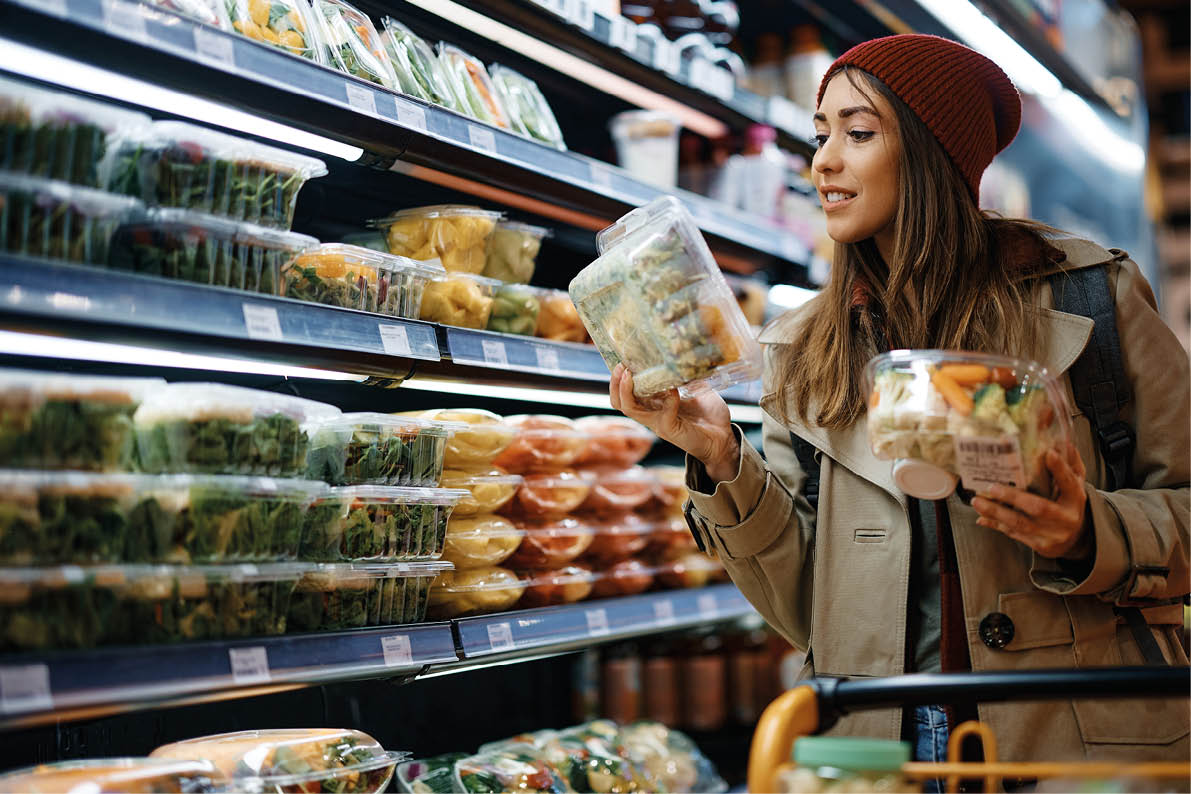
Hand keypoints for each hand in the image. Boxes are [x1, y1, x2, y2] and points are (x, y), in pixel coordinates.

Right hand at [609, 364, 738, 481]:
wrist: (723, 439)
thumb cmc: (708, 415)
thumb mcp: (695, 388)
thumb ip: (686, 375)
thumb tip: (685, 354)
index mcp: (653, 404)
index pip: (625, 393)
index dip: (619, 379)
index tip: (623, 359)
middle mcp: (651, 414)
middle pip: (619, 402)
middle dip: (615, 383)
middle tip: (621, 366)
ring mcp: (658, 423)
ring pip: (630, 409)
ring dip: (626, 391)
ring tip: (629, 374)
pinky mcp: (670, 429)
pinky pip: (662, 413)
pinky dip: (667, 399)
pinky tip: (672, 389)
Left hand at [971, 442, 1089, 557]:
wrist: (1076, 540)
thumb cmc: (1069, 505)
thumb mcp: (1075, 486)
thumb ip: (1070, 465)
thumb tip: (1063, 442)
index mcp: (1076, 499)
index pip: (1069, 482)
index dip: (1059, 469)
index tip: (1048, 454)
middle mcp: (1065, 518)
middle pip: (1039, 507)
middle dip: (1013, 497)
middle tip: (992, 486)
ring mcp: (1052, 534)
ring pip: (1020, 523)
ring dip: (996, 512)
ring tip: (977, 501)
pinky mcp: (1039, 545)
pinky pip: (1014, 534)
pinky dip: (995, 525)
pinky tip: (981, 517)